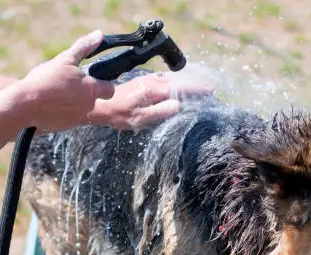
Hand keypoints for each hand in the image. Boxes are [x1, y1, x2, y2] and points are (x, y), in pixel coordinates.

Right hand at [14, 30, 114, 131]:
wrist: (25, 104)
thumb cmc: (46, 80)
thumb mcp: (65, 59)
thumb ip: (84, 48)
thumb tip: (99, 34)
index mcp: (92, 89)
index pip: (110, 89)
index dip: (104, 84)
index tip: (94, 80)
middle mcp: (89, 105)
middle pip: (93, 98)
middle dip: (84, 92)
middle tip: (67, 85)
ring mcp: (78, 117)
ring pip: (80, 108)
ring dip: (72, 101)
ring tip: (55, 93)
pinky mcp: (66, 126)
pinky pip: (68, 117)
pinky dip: (61, 111)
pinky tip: (49, 104)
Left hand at [87, 73, 214, 129]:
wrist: (99, 104)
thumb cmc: (119, 115)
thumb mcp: (140, 119)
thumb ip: (160, 111)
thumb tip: (179, 105)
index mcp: (154, 91)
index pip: (182, 88)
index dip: (197, 89)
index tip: (210, 90)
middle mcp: (152, 82)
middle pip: (180, 81)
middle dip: (196, 84)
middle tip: (210, 88)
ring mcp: (148, 80)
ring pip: (173, 79)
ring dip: (187, 82)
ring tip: (200, 87)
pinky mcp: (144, 81)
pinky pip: (166, 79)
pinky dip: (177, 81)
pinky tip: (180, 85)